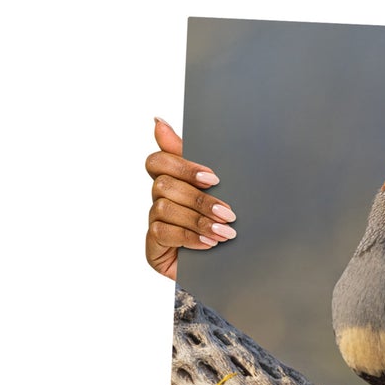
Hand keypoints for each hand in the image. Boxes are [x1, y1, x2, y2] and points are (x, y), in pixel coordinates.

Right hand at [145, 118, 236, 279]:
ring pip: (165, 209)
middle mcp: (159, 199)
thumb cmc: (223, 221)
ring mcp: (154, 222)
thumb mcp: (220, 188)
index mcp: (173, 179)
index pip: (158, 161)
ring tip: (225, 232)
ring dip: (198, 220)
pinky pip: (163, 233)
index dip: (183, 166)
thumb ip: (195, 157)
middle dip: (199, 199)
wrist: (231, 264)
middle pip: (164, 185)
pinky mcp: (153, 246)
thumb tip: (158, 121)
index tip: (214, 178)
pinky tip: (210, 243)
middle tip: (229, 212)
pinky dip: (189, 237)